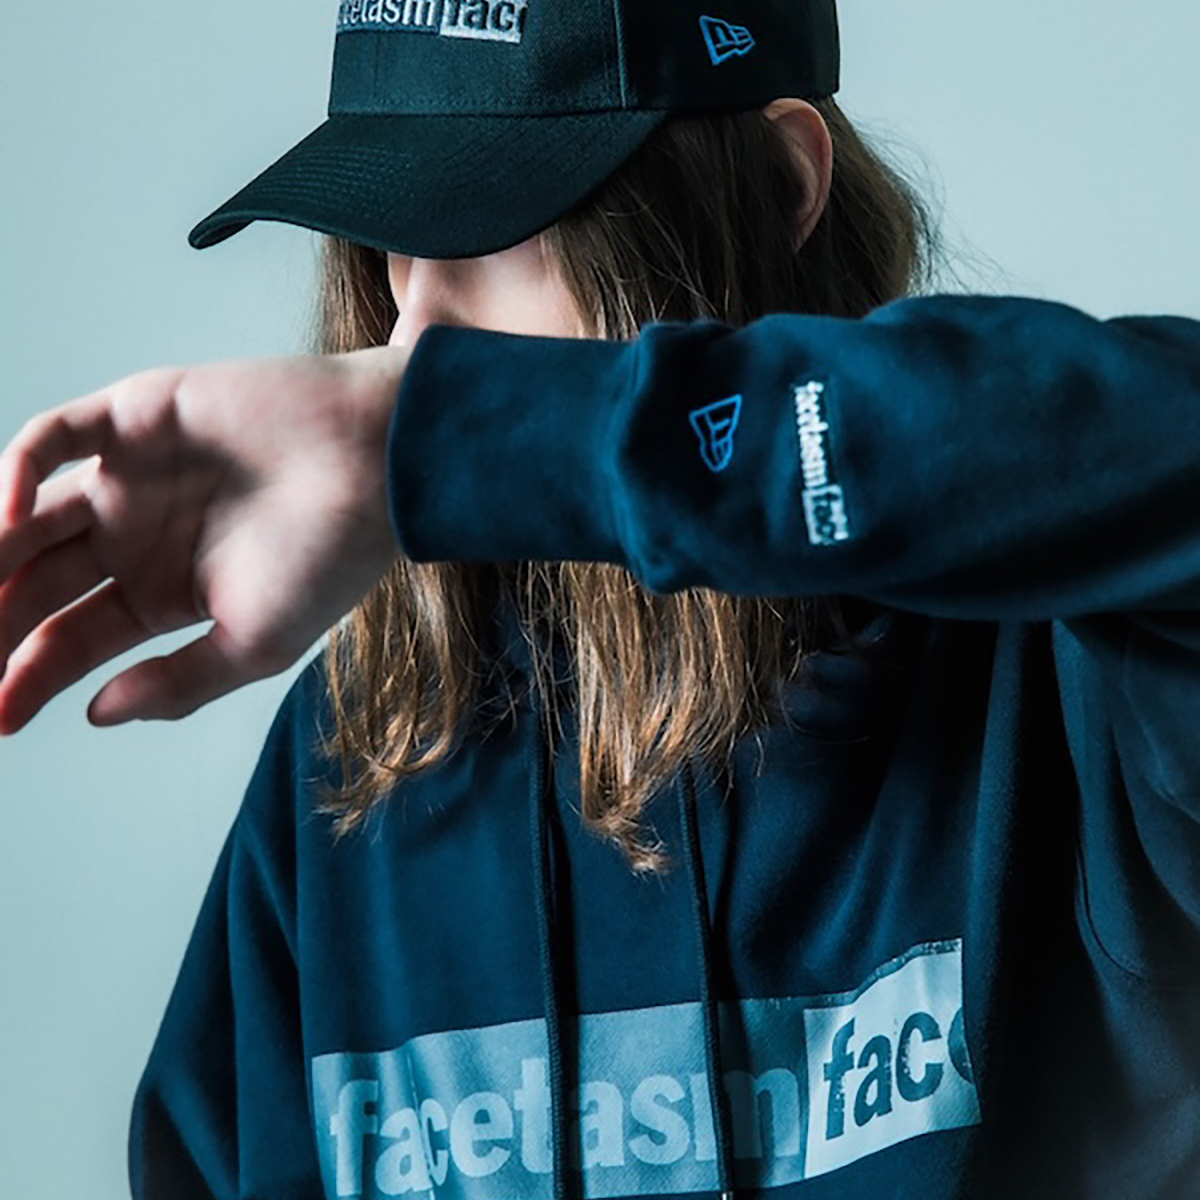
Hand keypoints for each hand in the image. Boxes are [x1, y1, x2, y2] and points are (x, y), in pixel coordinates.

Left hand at [0, 345, 408, 732]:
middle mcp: (135, 535)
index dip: (25, 677)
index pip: (70, 638)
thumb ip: (177, 683)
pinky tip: (4, 517)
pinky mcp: (134, 415)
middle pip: (33, 581)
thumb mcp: (256, 645)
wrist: (383, 465)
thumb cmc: (335, 556)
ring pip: (25, 513)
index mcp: (162, 592)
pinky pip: (54, 439)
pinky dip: (15, 472)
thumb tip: (96, 714)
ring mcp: (129, 475)